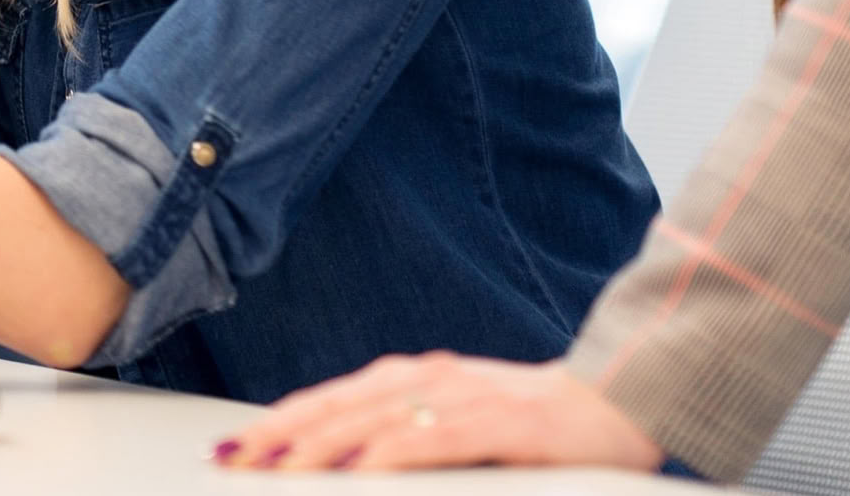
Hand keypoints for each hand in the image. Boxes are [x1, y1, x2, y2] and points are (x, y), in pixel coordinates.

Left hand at [214, 353, 663, 472]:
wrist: (621, 399)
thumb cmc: (532, 424)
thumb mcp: (458, 425)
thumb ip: (405, 436)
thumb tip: (346, 465)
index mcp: (415, 379)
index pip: (331, 401)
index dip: (278, 422)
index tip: (231, 446)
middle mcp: (430, 379)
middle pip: (338, 407)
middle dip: (277, 434)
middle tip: (228, 457)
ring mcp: (464, 397)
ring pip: (374, 420)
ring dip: (319, 444)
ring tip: (273, 466)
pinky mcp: (501, 423)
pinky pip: (434, 440)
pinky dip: (390, 454)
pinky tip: (359, 469)